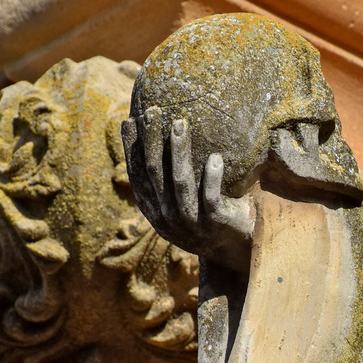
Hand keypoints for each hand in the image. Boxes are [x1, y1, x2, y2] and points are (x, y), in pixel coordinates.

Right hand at [122, 110, 254, 271]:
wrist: (233, 251)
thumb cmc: (207, 218)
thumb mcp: (180, 203)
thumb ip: (167, 182)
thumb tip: (156, 140)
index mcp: (154, 211)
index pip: (137, 174)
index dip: (131, 147)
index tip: (129, 119)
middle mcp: (167, 217)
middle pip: (155, 172)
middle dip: (151, 139)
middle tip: (152, 111)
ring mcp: (189, 221)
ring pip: (181, 181)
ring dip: (179, 150)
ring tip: (180, 124)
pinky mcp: (213, 223)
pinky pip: (210, 196)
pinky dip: (212, 176)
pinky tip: (215, 157)